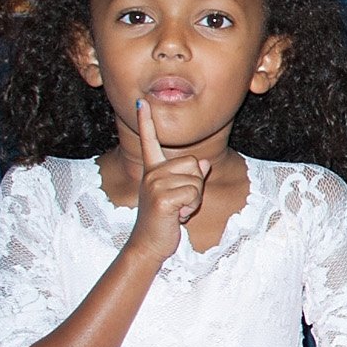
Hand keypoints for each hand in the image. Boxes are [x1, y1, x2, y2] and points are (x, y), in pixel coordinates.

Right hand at [131, 96, 209, 259]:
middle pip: (194, 163)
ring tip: (177, 210)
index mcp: (152, 170)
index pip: (149, 141)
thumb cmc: (164, 220)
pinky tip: (177, 216)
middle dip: (196, 185)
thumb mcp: (179, 196)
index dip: (146, 121)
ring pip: (197, 180)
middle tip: (179, 203)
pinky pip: (194, 194)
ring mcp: (154, 184)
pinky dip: (191, 208)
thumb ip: (190, 178)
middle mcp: (151, 173)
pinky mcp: (161, 197)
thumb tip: (205, 164)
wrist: (149, 244)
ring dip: (194, 200)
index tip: (141, 102)